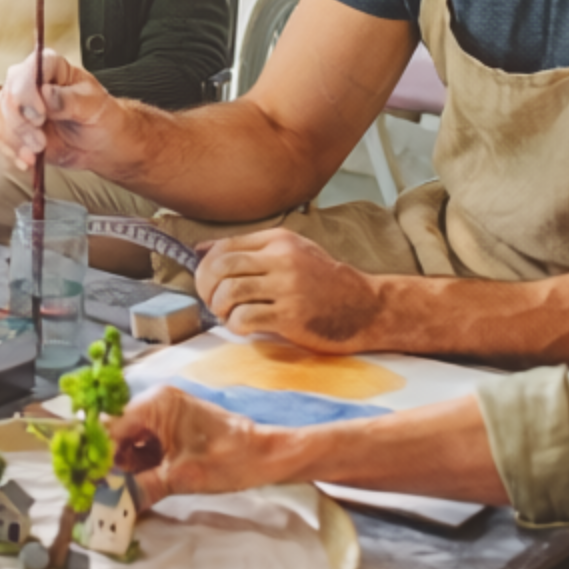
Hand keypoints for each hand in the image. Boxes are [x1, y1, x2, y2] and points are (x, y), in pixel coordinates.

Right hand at [0, 48, 128, 173]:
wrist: (98, 142)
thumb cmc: (99, 116)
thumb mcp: (93, 105)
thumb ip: (70, 99)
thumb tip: (46, 93)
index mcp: (50, 66)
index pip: (28, 71)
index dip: (27, 93)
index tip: (40, 116)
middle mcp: (28, 81)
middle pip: (8, 95)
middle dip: (21, 124)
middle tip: (40, 143)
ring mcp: (17, 104)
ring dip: (14, 140)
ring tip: (35, 154)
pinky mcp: (11, 126)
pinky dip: (11, 150)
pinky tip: (28, 159)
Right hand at [104, 384, 272, 502]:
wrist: (266, 457)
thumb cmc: (228, 458)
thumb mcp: (180, 478)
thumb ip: (141, 488)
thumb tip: (110, 506)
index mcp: (155, 404)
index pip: (111, 427)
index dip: (97, 455)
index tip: (85, 479)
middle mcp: (156, 403)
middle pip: (118, 433)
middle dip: (109, 462)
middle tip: (98, 490)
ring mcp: (166, 416)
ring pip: (131, 442)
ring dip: (123, 467)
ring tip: (114, 493)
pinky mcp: (174, 430)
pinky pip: (147, 446)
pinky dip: (140, 466)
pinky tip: (134, 486)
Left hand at [195, 229, 379, 348]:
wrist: (367, 308)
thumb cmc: (327, 283)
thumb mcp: (294, 253)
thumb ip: (252, 250)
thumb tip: (200, 250)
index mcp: (280, 241)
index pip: (225, 246)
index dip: (206, 266)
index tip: (207, 282)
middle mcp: (282, 259)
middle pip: (221, 267)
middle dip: (205, 287)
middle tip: (212, 301)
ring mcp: (287, 288)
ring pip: (229, 292)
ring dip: (219, 308)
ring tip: (228, 315)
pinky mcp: (291, 316)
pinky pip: (245, 317)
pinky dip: (235, 325)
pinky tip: (244, 327)